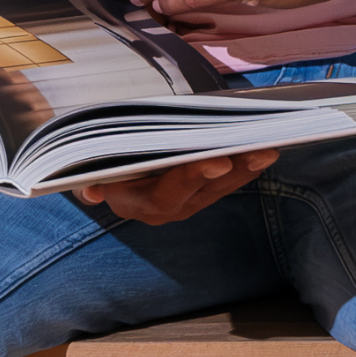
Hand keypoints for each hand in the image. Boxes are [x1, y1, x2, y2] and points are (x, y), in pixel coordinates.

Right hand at [74, 149, 280, 225]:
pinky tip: (264, 151)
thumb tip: (91, 193)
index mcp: (137, 204)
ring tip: (268, 148)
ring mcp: (188, 203)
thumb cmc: (98, 166)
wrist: (107, 177)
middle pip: (202, 191)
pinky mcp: (203, 194)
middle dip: (230, 170)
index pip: (167, 195)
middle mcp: (167, 209)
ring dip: (245, 168)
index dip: (191, 177)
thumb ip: (89, 183)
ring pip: (221, 187)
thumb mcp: (87, 174)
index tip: (216, 161)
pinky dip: (245, 167)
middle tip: (255, 150)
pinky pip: (227, 183)